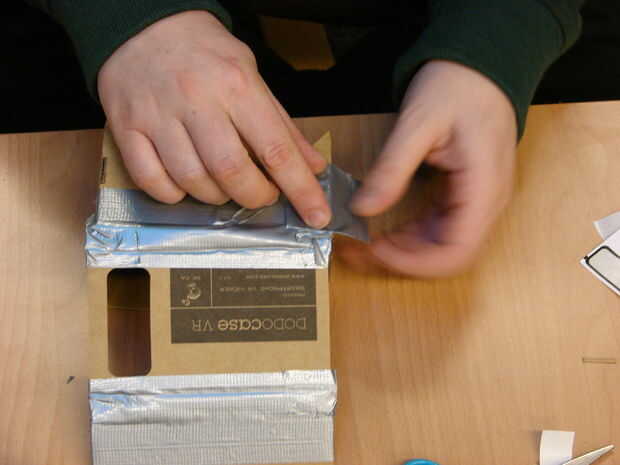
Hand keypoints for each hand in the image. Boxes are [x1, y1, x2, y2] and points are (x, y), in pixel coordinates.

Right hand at [98, 10, 330, 227]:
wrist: (143, 24)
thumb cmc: (204, 52)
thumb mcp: (252, 76)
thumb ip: (283, 125)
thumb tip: (312, 166)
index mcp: (237, 85)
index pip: (276, 150)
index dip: (300, 189)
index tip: (316, 216)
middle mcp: (197, 100)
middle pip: (231, 171)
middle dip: (255, 197)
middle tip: (261, 194)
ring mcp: (158, 115)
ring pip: (191, 180)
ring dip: (215, 197)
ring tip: (224, 186)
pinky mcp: (127, 127)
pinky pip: (150, 179)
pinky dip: (172, 194)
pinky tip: (185, 185)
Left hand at [348, 60, 516, 276]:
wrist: (479, 65)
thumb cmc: (458, 85)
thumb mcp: (418, 123)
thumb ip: (391, 169)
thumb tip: (362, 209)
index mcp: (484, 187)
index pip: (456, 250)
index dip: (414, 262)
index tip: (376, 251)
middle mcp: (487, 202)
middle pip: (448, 255)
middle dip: (403, 260)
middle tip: (359, 250)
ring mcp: (477, 200)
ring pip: (442, 245)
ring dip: (404, 250)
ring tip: (363, 241)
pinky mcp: (464, 195)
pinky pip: (439, 227)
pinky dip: (410, 234)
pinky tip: (384, 228)